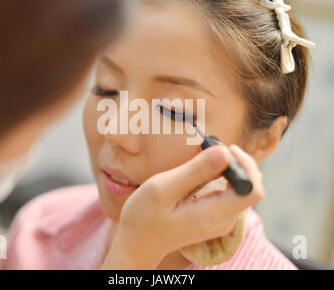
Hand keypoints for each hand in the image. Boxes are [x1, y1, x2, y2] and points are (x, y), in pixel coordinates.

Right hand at [101, 144, 264, 268]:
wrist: (138, 242)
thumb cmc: (145, 217)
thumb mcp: (163, 189)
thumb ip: (195, 171)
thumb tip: (225, 152)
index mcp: (214, 215)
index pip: (253, 190)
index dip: (246, 164)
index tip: (225, 149)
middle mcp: (224, 220)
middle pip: (249, 186)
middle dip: (236, 162)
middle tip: (210, 149)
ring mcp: (220, 219)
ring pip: (239, 187)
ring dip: (227, 168)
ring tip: (202, 159)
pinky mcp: (214, 216)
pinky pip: (228, 191)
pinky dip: (220, 176)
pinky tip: (200, 172)